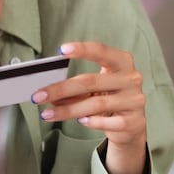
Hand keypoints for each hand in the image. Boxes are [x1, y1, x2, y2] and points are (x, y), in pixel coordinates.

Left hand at [31, 42, 147, 173]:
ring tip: (47, 114)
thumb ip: (76, 88)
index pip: (102, 51)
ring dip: (67, 110)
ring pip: (96, 104)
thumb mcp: (95, 88)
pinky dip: (91, 122)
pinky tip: (81, 121)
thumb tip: (49, 92)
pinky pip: (107, 122)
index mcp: (122, 62)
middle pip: (91, 81)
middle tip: (38, 96)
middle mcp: (131, 79)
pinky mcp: (134, 121)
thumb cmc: (110, 97)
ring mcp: (134, 100)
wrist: (131, 124)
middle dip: (61, 89)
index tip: (61, 50)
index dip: (82, 49)